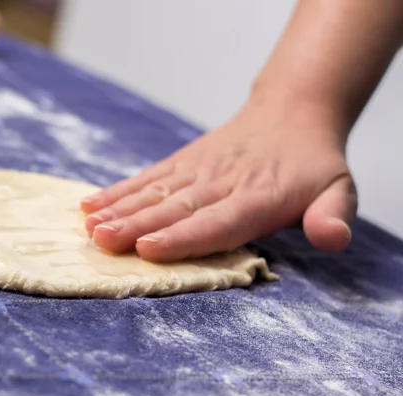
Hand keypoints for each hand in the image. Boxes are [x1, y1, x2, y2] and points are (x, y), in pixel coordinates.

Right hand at [80, 101, 357, 261]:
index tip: (147, 248)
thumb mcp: (338, 190)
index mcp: (258, 197)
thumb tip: (332, 239)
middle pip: (174, 207)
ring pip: (154, 191)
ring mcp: (197, 169)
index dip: (182, 237)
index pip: (217, 221)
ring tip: (90, 226)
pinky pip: (147, 176)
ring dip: (119, 209)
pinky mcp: (181, 161)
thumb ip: (333, 215)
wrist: (290, 113)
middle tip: (102, 241)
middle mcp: (221, 183)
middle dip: (135, 225)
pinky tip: (90, 203)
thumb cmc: (311, 165)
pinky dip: (118, 190)